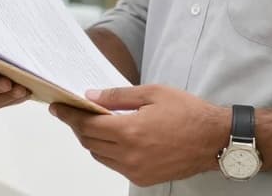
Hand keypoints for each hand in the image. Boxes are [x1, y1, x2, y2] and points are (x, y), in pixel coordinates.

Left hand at [50, 85, 225, 186]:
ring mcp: (135, 170)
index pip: (86, 125)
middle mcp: (129, 155)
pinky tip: (116, 138)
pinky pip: (115, 166)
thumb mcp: (152, 93)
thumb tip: (91, 97)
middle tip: (75, 112)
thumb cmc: (188, 113)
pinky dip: (108, 152)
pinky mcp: (143, 179)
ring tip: (96, 123)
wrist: (213, 139)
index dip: (69, 116)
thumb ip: (118, 96)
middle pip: (89, 142)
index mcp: (130, 131)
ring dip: (92, 140)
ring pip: (100, 156)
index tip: (58, 108)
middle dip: (78, 126)